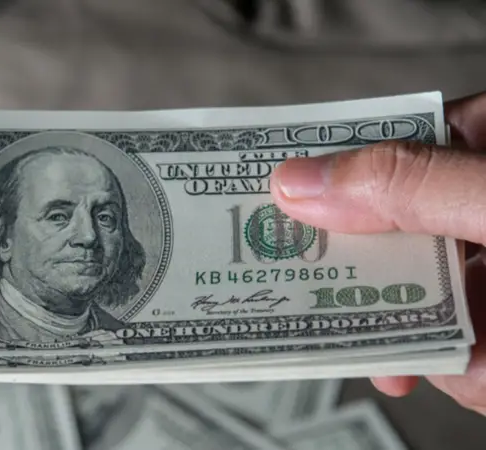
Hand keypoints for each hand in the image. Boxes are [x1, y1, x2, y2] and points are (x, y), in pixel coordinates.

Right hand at [270, 92, 485, 415]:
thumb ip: (416, 188)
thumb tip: (302, 181)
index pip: (388, 145)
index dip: (328, 172)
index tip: (273, 198)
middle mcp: (483, 209)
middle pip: (386, 235)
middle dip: (380, 286)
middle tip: (330, 300)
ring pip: (414, 304)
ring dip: (434, 342)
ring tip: (484, 354)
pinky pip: (454, 354)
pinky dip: (466, 374)